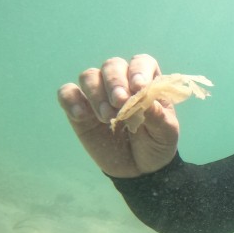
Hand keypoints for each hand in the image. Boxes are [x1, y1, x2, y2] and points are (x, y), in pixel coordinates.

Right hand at [57, 54, 179, 177]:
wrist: (139, 169)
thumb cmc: (156, 144)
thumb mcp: (165, 134)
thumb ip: (159, 117)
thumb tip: (146, 100)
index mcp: (146, 83)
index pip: (141, 63)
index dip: (138, 71)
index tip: (138, 88)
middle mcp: (121, 83)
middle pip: (111, 66)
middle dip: (115, 82)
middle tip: (120, 104)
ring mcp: (98, 95)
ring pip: (89, 76)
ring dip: (96, 94)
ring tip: (108, 118)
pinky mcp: (79, 110)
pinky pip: (67, 94)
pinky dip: (71, 100)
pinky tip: (82, 116)